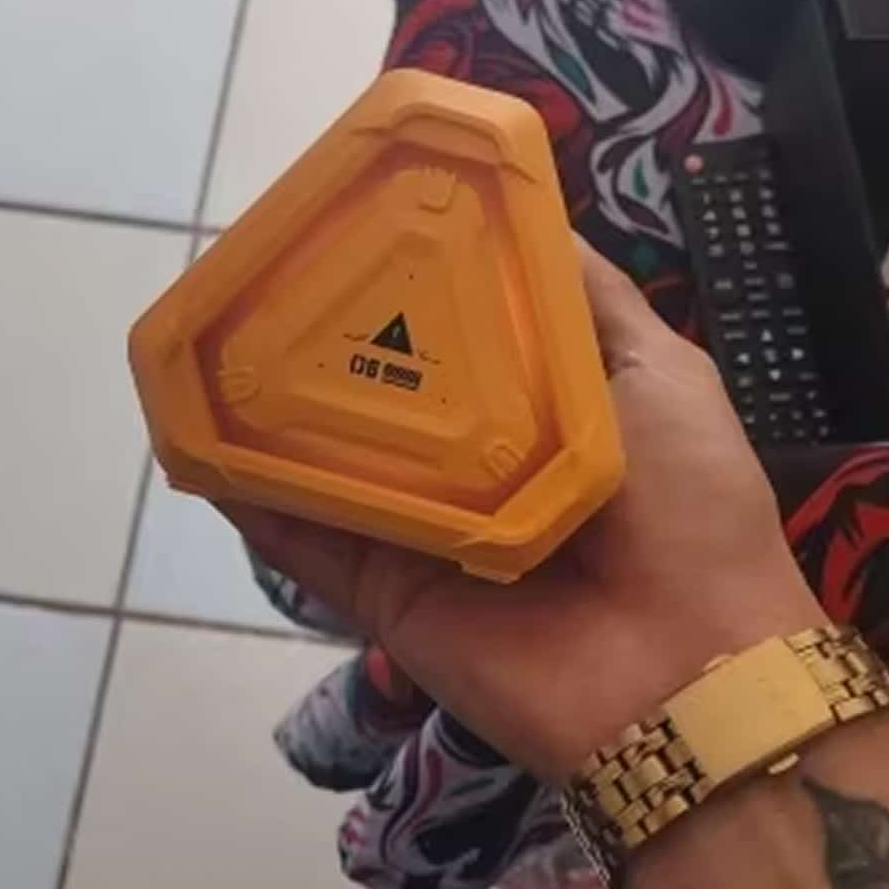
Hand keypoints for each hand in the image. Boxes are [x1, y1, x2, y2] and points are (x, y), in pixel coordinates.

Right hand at [223, 243, 821, 782]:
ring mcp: (421, 533)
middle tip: (257, 276)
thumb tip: (528, 216)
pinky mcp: (386, 596)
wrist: (687, 671)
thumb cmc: (689, 507)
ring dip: (269, 415)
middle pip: (382, 395)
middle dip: (324, 341)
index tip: (348, 221)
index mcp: (538, 410)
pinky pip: (308, 542)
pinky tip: (199, 445)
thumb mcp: (661, 372)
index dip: (405, 283)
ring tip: (208, 346)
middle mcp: (471, 466)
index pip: (454, 336)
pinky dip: (253, 501)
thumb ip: (591, 304)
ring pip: (330, 465)